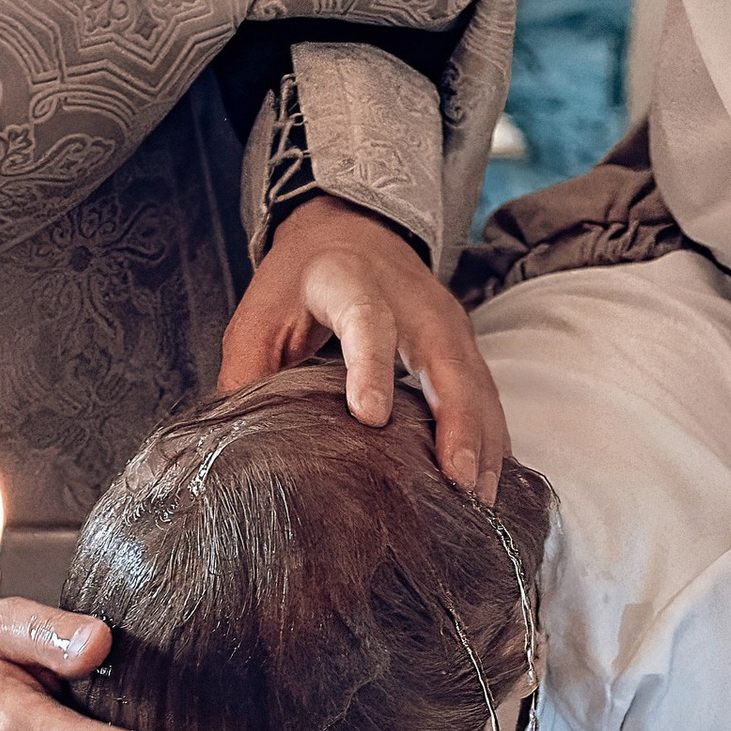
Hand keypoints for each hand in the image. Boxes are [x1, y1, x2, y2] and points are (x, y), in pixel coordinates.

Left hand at [217, 193, 507, 496]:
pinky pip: (488, 396)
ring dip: (485, 442)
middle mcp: (412, 301)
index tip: (371, 418)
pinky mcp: (466, 345)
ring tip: (480, 500)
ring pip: (478, 384)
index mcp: (349, 284)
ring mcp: (448, 322)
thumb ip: (248, 374)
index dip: (370, 368)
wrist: (351, 229)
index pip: (366, 323)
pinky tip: (491, 485)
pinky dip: (494, 440)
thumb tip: (236, 448)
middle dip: (458, 422)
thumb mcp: (260, 316)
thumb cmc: (300, 281)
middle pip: (445, 361)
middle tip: (459, 479)